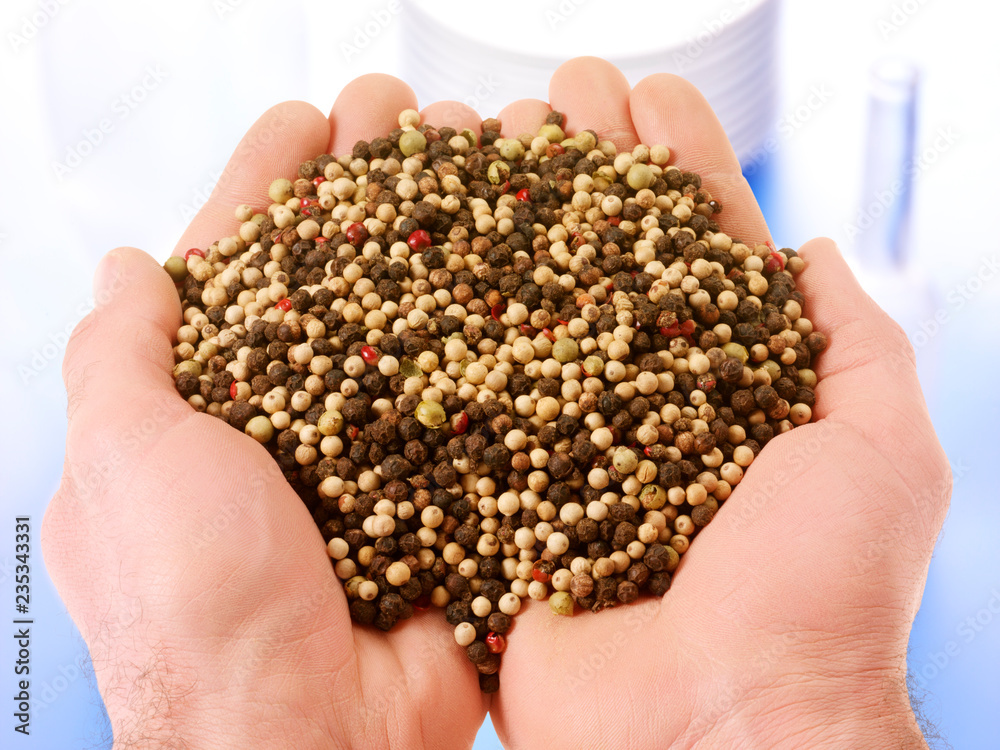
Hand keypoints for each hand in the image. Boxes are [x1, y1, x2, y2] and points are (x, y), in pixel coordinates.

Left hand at [42, 78, 490, 749]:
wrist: (310, 741)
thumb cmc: (193, 613)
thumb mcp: (123, 461)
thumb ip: (119, 357)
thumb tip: (126, 270)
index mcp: (210, 408)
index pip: (242, 264)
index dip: (273, 185)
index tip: (311, 122)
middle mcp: (300, 424)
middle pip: (343, 278)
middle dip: (375, 190)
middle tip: (417, 121)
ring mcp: (382, 456)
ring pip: (419, 323)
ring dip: (447, 241)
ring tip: (485, 163)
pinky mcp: (450, 493)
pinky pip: (481, 398)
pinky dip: (506, 334)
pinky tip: (532, 270)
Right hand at [487, 58, 949, 748]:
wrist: (720, 726)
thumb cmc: (822, 596)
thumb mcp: (883, 452)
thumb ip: (858, 345)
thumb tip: (812, 252)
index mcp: (723, 389)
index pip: (691, 247)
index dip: (669, 165)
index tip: (638, 94)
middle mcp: (633, 408)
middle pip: (595, 264)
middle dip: (574, 172)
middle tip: (541, 98)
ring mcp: (557, 448)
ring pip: (520, 314)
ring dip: (501, 222)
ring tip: (473, 135)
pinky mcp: (492, 498)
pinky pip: (456, 404)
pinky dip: (436, 327)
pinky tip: (413, 248)